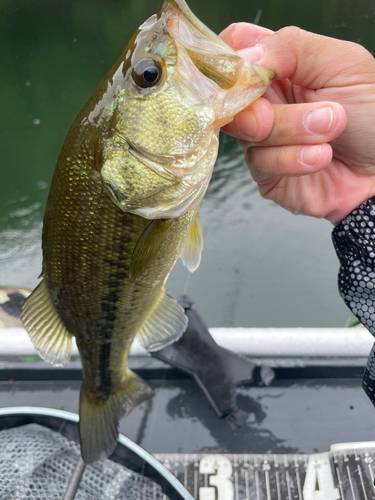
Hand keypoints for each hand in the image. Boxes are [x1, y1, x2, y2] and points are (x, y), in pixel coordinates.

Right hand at [220, 24, 374, 223]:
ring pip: (246, 132)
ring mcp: (261, 139)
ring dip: (292, 132)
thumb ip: (292, 47)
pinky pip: (259, 163)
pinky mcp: (265, 172)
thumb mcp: (342, 63)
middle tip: (310, 112)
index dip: (233, 62)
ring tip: (330, 132)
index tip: (253, 74)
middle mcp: (265, 101)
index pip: (233, 52)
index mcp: (279, 67)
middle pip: (233, 97)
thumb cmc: (371, 114)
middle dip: (267, 107)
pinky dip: (292, 159)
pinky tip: (320, 157)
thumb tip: (244, 57)